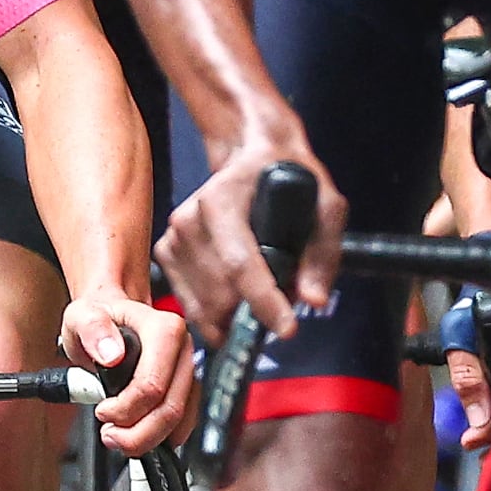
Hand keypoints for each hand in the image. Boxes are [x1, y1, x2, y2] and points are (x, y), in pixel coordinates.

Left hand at [61, 287, 191, 451]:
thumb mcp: (81, 316)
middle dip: (137, 432)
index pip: (152, 385)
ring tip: (119, 437)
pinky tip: (139, 435)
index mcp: (164, 329)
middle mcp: (184, 349)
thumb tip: (111, 353)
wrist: (111, 317)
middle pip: (170, 408)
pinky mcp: (188, 386)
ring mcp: (189, 369)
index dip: (125, 408)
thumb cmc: (99, 317)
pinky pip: (182, 422)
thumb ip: (92, 329)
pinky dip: (160, 436)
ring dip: (147, 438)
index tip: (103, 412)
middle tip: (110, 435)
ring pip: (179, 420)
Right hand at [159, 123, 336, 342]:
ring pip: (204, 306)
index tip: (287, 330)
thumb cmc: (288, 181)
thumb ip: (323, 252)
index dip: (264, 301)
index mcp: (221, 200)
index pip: (240, 263)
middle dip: (253, 312)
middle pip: (220, 293)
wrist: (250, 160)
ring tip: (255, 295)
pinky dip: (213, 313)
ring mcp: (174, 238)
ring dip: (234, 315)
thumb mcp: (325, 205)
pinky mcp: (165, 253)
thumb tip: (313, 300)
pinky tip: (231, 297)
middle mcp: (189, 219)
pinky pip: (189, 304)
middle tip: (279, 301)